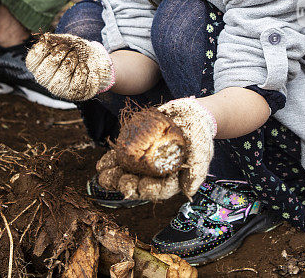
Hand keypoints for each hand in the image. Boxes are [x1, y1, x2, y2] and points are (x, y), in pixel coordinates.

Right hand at [25, 33, 113, 100]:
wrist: (95, 61)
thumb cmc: (76, 50)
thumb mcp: (67, 41)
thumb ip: (57, 39)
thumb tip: (47, 37)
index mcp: (37, 66)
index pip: (32, 59)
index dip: (46, 48)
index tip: (58, 43)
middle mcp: (43, 80)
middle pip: (48, 66)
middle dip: (62, 53)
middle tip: (70, 50)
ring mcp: (57, 89)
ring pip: (63, 75)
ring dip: (73, 61)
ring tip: (77, 58)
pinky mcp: (72, 95)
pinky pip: (77, 82)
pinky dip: (83, 70)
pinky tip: (84, 67)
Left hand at [96, 97, 215, 199]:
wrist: (193, 113)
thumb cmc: (200, 134)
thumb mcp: (202, 151)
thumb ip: (196, 170)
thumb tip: (189, 190)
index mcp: (172, 178)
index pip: (161, 189)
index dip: (151, 190)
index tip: (142, 186)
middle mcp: (157, 173)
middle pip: (140, 184)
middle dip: (128, 185)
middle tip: (121, 182)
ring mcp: (146, 160)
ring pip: (128, 172)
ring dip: (114, 176)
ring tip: (103, 175)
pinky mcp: (138, 147)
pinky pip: (123, 156)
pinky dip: (112, 161)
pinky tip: (102, 164)